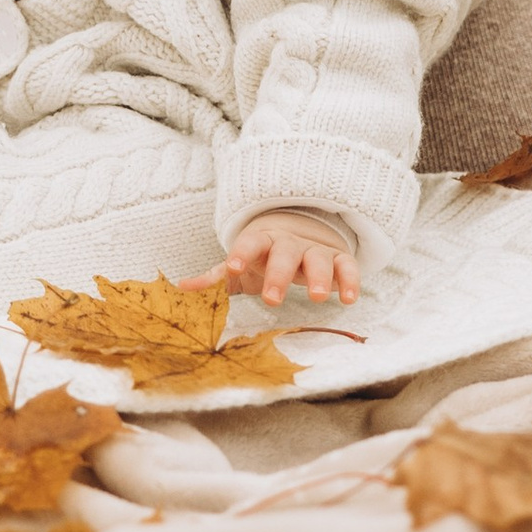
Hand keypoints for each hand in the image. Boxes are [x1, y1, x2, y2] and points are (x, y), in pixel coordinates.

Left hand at [187, 214, 361, 308]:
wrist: (302, 232)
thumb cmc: (264, 256)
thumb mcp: (241, 265)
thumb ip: (215, 277)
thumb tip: (180, 288)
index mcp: (262, 241)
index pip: (250, 243)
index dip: (241, 253)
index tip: (232, 266)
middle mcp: (289, 243)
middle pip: (285, 254)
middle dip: (278, 275)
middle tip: (271, 299)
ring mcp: (315, 249)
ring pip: (318, 259)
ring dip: (318, 277)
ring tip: (316, 298)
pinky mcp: (338, 259)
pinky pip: (347, 266)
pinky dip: (350, 280)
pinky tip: (349, 299)